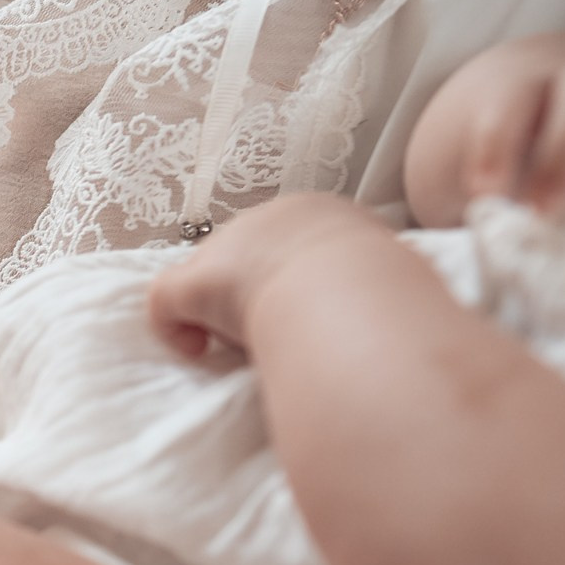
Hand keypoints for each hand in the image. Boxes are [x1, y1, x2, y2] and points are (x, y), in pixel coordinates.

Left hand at [146, 190, 390, 358]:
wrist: (346, 290)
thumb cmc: (380, 290)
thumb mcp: (397, 274)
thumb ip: (386, 280)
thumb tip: (397, 298)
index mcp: (321, 213)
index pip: (291, 243)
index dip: (292, 280)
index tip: (306, 310)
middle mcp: (266, 219)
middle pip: (246, 257)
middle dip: (254, 294)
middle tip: (275, 332)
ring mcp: (227, 245)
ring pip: (209, 280)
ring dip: (222, 313)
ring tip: (248, 343)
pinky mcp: (195, 280)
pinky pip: (168, 303)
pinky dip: (177, 331)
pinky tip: (200, 350)